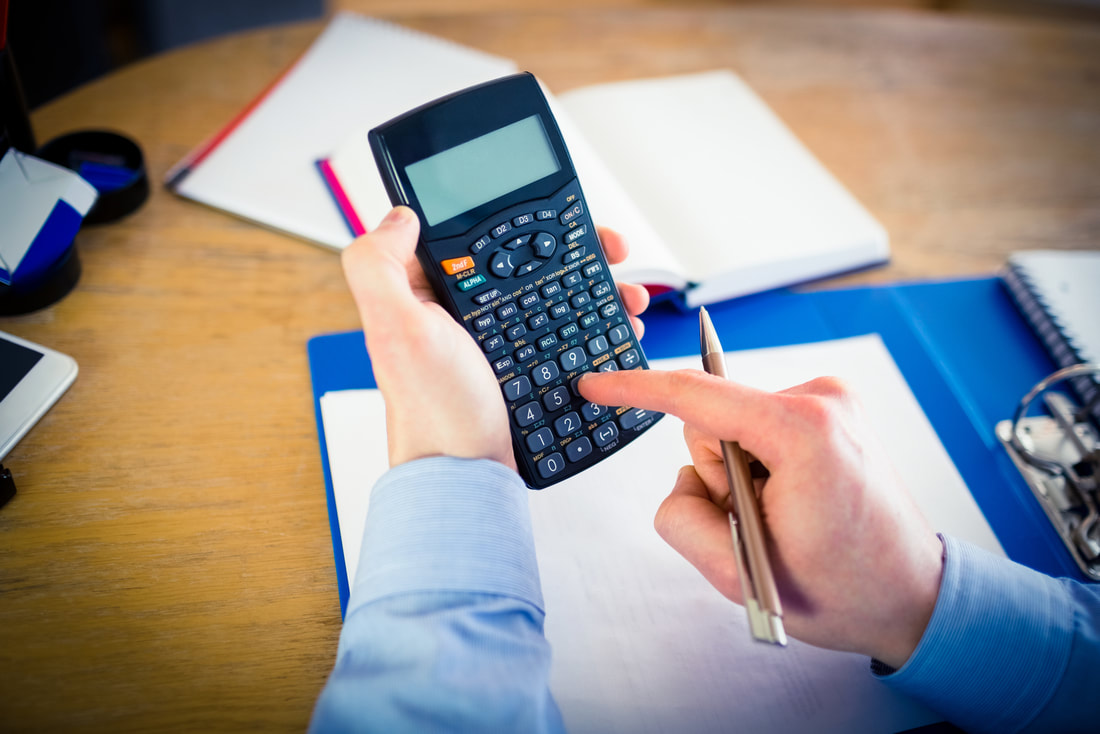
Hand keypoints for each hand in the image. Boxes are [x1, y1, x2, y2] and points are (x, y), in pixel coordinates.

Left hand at [342, 206, 650, 467]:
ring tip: (626, 293)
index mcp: (428, 291)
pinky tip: (615, 324)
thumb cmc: (431, 410)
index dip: (524, 215)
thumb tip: (400, 215)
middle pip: (526, 256)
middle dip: (576, 248)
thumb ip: (379, 265)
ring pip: (551, 290)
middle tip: (611, 251)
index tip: (566, 215)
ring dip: (595, 283)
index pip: (479, 231)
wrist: (464, 474)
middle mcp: (459, 309)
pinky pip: (562, 327)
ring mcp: (493, 337)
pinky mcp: (519, 363)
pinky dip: (593, 321)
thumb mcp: (396, 329)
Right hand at [578, 369, 944, 668]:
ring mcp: (830, 401)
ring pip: (732, 428)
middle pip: (711, 421)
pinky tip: (793, 504)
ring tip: (781, 520)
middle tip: (757, 524)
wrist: (911, 593)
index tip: (594, 383)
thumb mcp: (740, 576)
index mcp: (803, 433)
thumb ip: (683, 520)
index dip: (635, 389)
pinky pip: (757, 430)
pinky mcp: (829, 411)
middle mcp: (821, 400)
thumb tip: (684, 483)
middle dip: (716, 476)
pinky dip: (758, 469)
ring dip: (738, 478)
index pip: (696, 395)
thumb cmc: (844, 589)